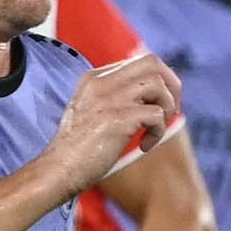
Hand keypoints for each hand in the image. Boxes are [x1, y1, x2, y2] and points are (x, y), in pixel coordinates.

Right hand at [46, 53, 179, 197]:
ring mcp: (109, 99)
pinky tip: (144, 146)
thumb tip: (155, 90)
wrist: (59, 170)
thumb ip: (115, 96)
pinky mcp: (117, 119)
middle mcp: (102, 82)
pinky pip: (156, 115)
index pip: (141, 60)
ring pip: (158, 84)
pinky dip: (158, 132)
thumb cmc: (79, 147)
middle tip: (169, 112)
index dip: (161, 80)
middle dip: (172, 87)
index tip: (161, 105)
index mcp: (95, 78)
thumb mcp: (93, 111)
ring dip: (167, 108)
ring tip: (155, 129)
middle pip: (153, 62)